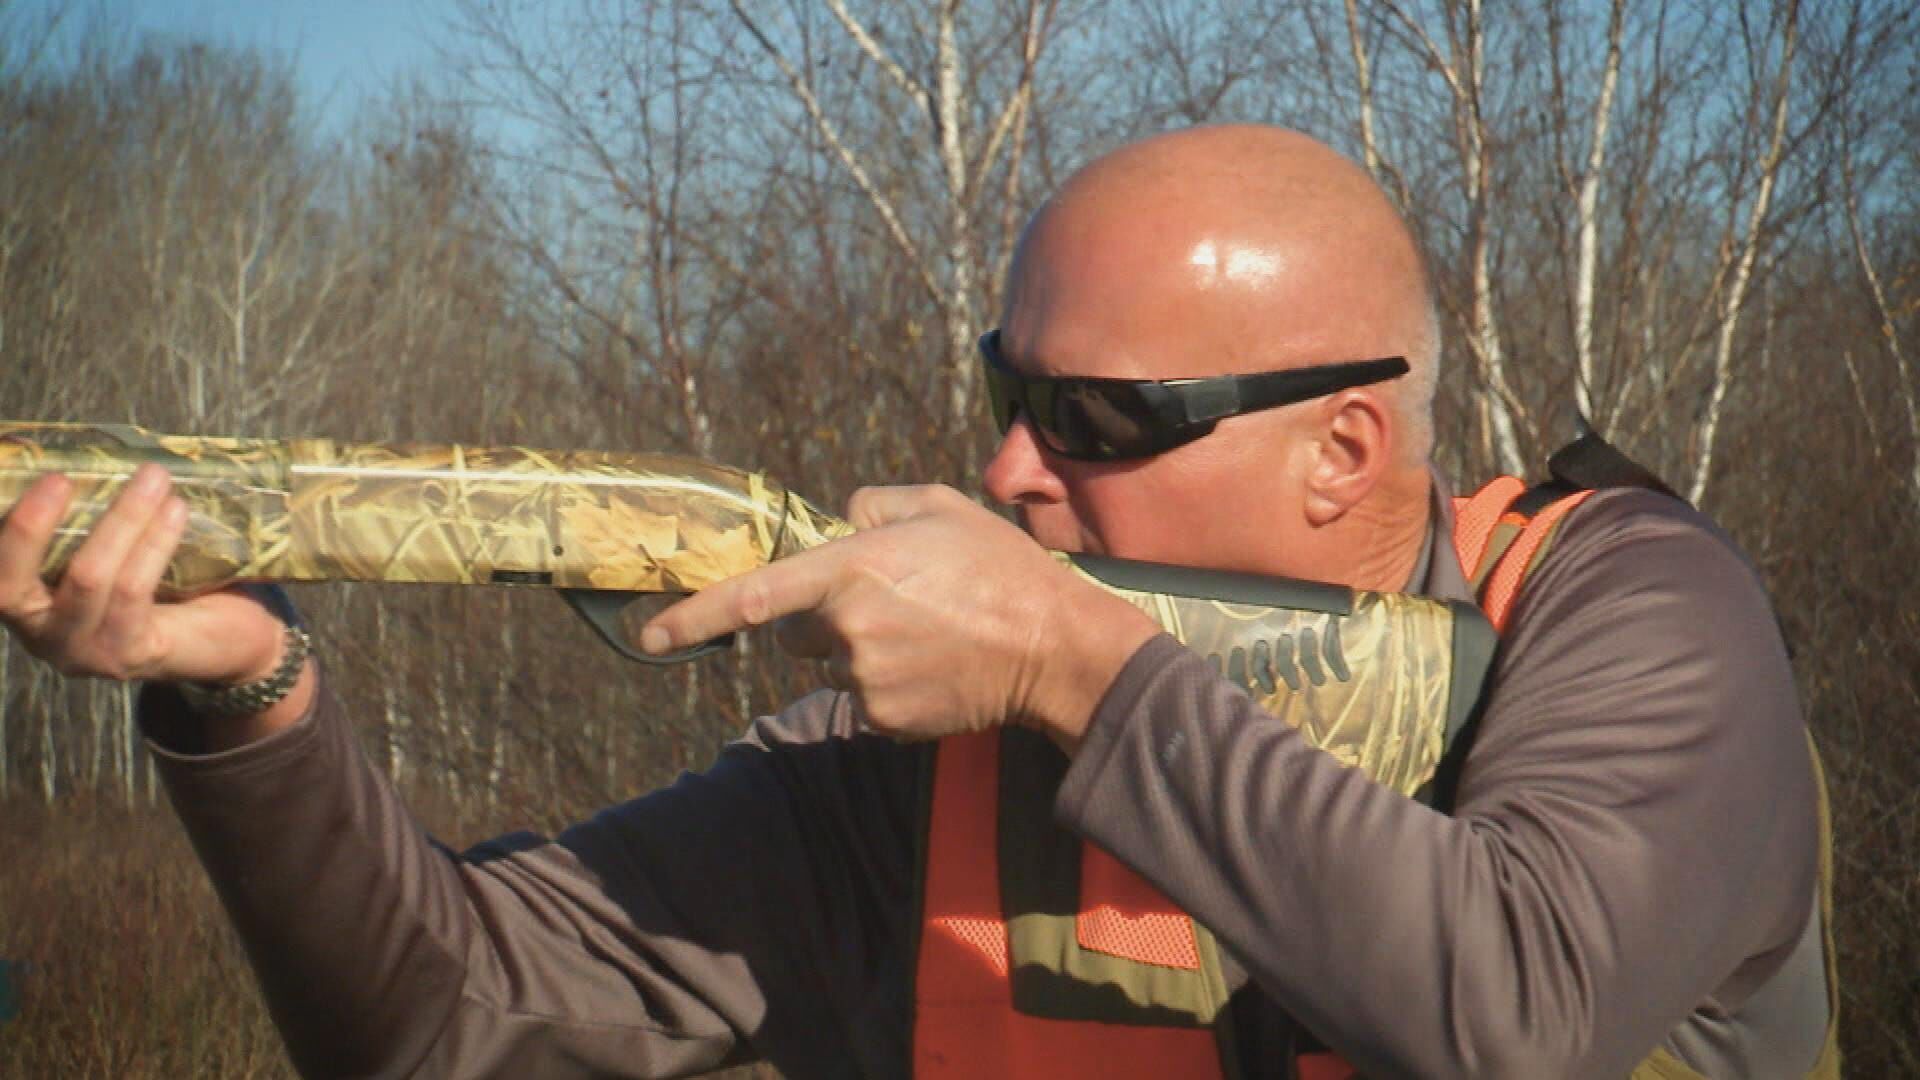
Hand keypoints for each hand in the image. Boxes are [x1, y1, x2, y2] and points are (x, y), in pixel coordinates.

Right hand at [0, 465, 287, 688]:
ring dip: (122, 520)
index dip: (4, 529)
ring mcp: (82, 650)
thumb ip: (90, 518)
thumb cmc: (163, 583)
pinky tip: (177, 511)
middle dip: (32, 526)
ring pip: (88, 579)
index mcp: (25, 602)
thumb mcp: (113, 549)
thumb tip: (93, 449)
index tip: (29, 480)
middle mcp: (41, 633)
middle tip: (61, 478)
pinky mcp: (128, 655)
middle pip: (12, 584)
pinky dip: (154, 543)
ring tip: (154, 478)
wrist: (227, 638)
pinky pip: (133, 591)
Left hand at [642, 484, 1159, 749]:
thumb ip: (873, 504)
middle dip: (823, 616)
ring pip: (833, 665)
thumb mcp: (938, 506)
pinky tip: (935, 665)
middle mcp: (848, 630)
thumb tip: (842, 519)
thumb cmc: (999, 569)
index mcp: (852, 570)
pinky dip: (888, 683)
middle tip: (893, 601)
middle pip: (797, 630)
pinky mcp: (885, 720)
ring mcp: (865, 681)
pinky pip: (863, 698)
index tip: (650, 634)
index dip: (694, 616)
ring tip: (929, 633)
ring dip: (862, 649)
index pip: (753, 596)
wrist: (1054, 649)